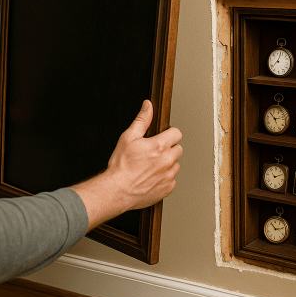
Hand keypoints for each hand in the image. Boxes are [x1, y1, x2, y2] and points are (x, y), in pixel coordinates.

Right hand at [72, 100, 182, 230]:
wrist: (117, 191)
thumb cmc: (121, 166)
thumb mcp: (128, 137)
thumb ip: (142, 120)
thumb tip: (148, 106)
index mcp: (160, 146)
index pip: (177, 133)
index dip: (169, 134)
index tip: (162, 137)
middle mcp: (167, 161)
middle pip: (178, 149)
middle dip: (168, 149)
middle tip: (153, 153)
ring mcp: (169, 176)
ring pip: (176, 165)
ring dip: (168, 164)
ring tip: (151, 166)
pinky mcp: (168, 188)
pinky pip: (172, 180)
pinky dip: (165, 178)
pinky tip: (152, 177)